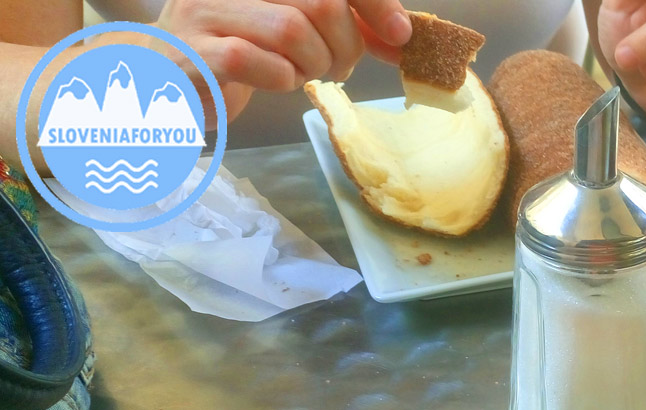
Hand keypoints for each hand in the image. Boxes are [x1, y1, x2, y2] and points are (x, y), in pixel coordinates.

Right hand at [153, 0, 411, 122]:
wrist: (163, 83)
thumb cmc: (237, 53)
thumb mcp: (294, 31)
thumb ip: (344, 26)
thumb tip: (401, 35)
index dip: (374, 2)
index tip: (399, 34)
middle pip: (321, 1)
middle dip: (345, 43)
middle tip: (336, 67)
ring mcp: (207, 9)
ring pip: (293, 30)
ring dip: (312, 64)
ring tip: (301, 74)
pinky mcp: (195, 50)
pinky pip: (263, 64)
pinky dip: (282, 80)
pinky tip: (274, 81)